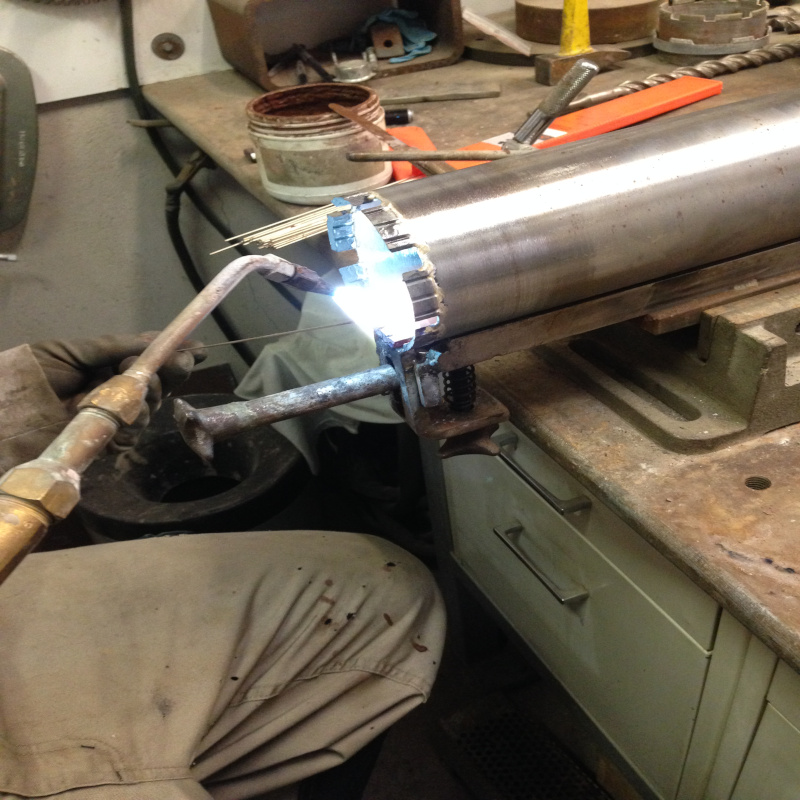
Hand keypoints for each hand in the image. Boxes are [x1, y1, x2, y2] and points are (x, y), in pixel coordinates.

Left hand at [29, 333, 206, 448]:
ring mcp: (112, 417)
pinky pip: (133, 435)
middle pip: (159, 382)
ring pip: (151, 408)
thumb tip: (154, 340)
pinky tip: (120, 420)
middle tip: (174, 364)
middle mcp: (115, 389)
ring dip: (147, 398)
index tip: (197, 349)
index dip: (173, 353)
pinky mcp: (105, 442)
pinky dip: (132, 425)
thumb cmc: (30, 376)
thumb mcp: (71, 351)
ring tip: (127, 393)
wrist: (4, 412)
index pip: (148, 357)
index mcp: (107, 364)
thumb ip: (113, 346)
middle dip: (170, 372)